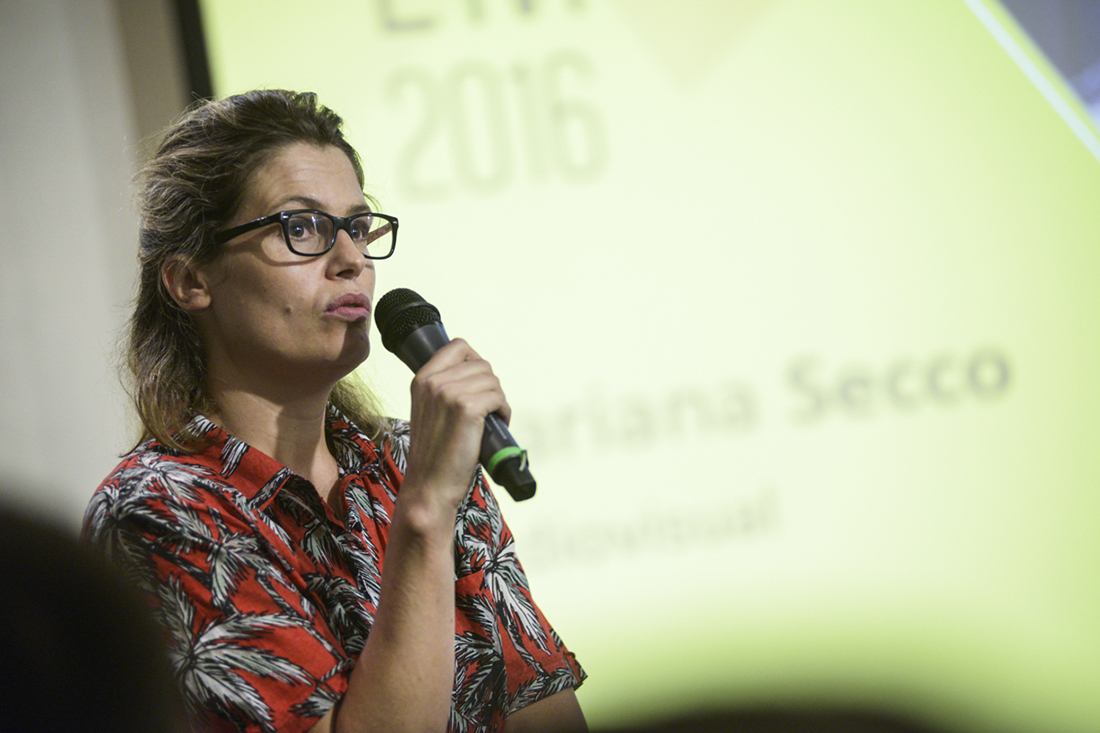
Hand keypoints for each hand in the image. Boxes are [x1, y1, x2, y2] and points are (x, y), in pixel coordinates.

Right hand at [402, 338, 509, 513]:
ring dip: (498, 399)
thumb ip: (443, 390)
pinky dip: (503, 411)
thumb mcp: (429, 411)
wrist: (429, 486)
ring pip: (493, 380)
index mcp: (422, 379)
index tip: (478, 384)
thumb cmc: (434, 454)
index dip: (476, 362)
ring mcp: (449, 393)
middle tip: (487, 409)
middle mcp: (433, 381)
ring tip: (490, 419)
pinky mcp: (467, 408)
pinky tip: (496, 424)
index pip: (458, 346)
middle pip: (481, 364)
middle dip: (490, 386)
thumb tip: (475, 376)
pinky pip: (498, 398)